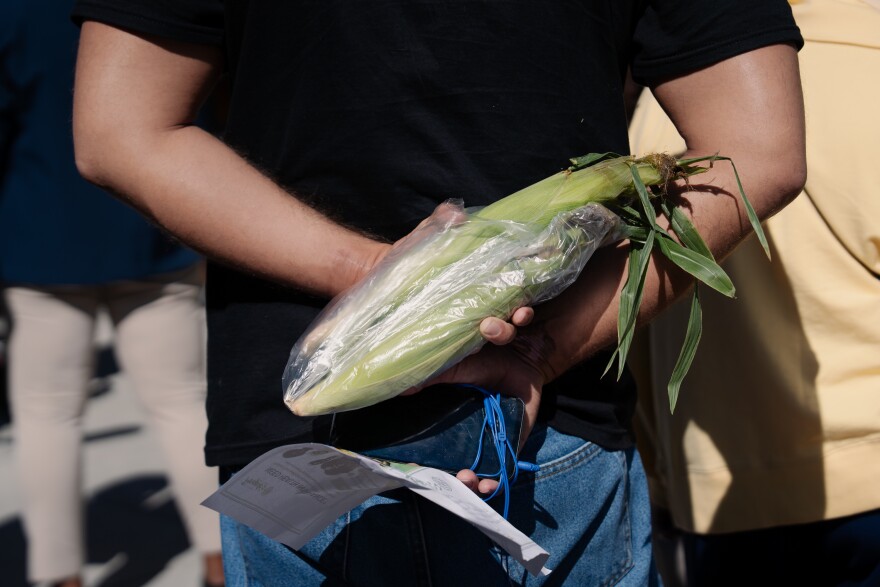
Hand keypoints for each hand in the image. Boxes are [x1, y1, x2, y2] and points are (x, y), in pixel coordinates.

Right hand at [428, 326, 547, 495]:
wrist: (521, 356)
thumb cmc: (484, 361)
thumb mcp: (455, 368)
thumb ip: (430, 378)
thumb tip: (401, 389)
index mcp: (445, 421)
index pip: (426, 448)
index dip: (419, 462)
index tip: (412, 467)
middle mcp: (463, 437)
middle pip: (448, 469)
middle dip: (445, 480)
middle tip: (447, 476)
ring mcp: (486, 445)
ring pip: (472, 476)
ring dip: (468, 485)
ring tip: (467, 479)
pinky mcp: (509, 448)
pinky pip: (500, 474)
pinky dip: (494, 484)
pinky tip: (489, 484)